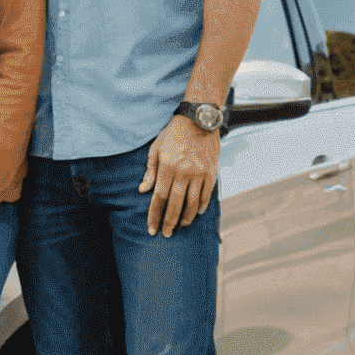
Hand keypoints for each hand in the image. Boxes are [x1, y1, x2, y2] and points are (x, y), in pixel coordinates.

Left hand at [138, 115, 220, 237]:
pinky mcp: (212, 172)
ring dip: (186, 217)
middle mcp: (183, 172)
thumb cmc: (173, 134)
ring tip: (181, 226)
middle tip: (167, 234)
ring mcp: (199, 173)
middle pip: (175, 204)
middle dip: (169, 221)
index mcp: (167, 167)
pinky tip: (197, 214)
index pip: (158, 197)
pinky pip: (206, 194)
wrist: (198, 120)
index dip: (154, 215)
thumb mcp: (156, 149)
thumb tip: (142, 190)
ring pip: (192, 203)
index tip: (152, 229)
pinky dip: (201, 206)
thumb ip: (150, 171)